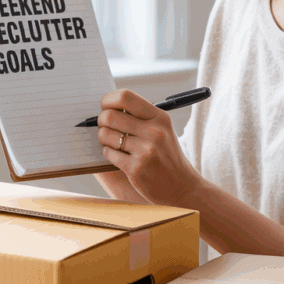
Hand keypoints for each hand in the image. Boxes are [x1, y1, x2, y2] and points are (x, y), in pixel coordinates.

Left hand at [97, 88, 200, 205]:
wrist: (181, 186)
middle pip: (110, 116)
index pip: (125, 97)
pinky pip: (108, 153)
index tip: (105, 107)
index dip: (108, 100)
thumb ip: (139, 117)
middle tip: (105, 127)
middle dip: (101, 121)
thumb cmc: (165, 155)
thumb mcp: (161, 130)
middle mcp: (154, 132)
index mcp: (159, 117)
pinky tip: (119, 156)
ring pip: (105, 135)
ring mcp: (145, 151)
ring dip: (104, 138)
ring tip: (114, 143)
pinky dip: (108, 153)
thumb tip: (107, 107)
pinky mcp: (136, 169)